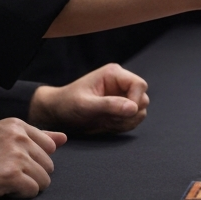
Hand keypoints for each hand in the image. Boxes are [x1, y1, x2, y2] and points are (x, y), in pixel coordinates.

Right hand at [0, 119, 65, 199]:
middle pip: (49, 164)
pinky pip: (33, 191)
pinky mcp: (12, 175)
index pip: (50, 146)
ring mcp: (16, 155)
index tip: (12, 163)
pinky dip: (19, 195)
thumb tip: (64, 138)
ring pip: (44, 179)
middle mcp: (19, 136)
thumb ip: (34, 136)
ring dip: (26, 186)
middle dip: (32, 174)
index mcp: (16, 124)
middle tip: (4, 175)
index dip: (33, 160)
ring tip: (2, 182)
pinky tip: (1, 189)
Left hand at [29, 63, 149, 134]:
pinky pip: (134, 119)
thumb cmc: (67, 104)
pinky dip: (123, 125)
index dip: (135, 100)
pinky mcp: (122, 108)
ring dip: (126, 121)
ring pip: (140, 111)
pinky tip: (107, 125)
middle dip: (129, 114)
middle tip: (109, 119)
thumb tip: (134, 108)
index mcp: (114, 74)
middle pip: (143, 99)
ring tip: (105, 122)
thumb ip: (109, 105)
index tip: (123, 114)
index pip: (140, 85)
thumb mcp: (85, 105)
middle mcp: (122, 83)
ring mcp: (123, 96)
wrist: (57, 113)